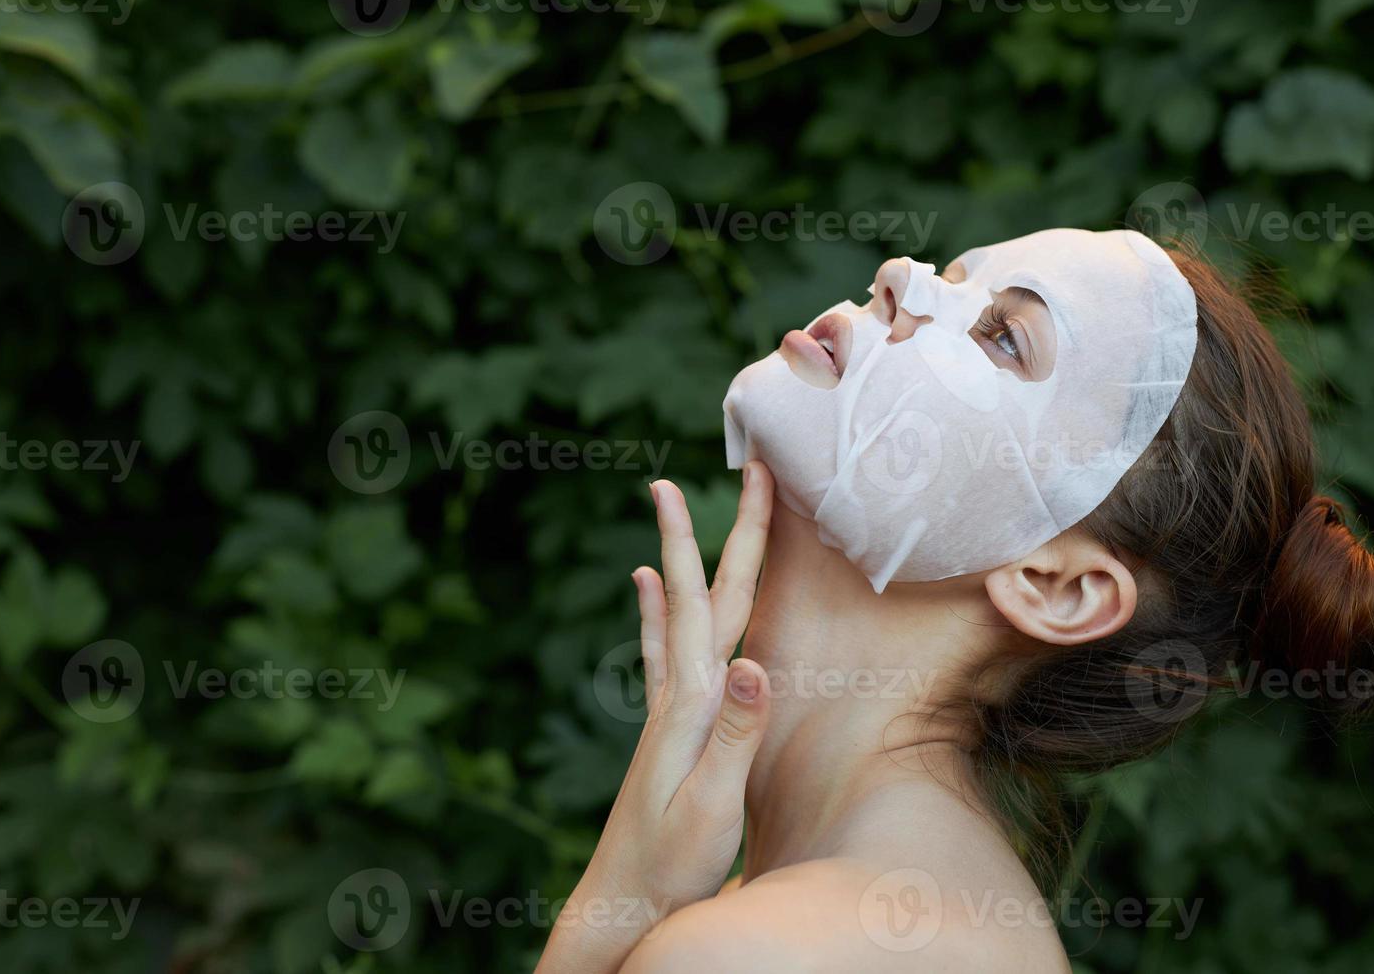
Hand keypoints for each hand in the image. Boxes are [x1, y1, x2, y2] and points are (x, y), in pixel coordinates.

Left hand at [537, 462, 774, 973]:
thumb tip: (752, 662)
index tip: (753, 478)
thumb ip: (733, 736)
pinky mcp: (667, 727)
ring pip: (686, 611)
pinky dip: (659, 608)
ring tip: (676, 507)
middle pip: (707, 592)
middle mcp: (677, 693)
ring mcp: (667, 708)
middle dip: (727, 528)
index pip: (717, 601)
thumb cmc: (670, 865)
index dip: (733, 536)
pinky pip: (666, 648)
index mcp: (693, 702)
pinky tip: (648, 587)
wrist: (620, 902)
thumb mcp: (711, 806)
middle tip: (748, 470)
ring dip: (687, 556)